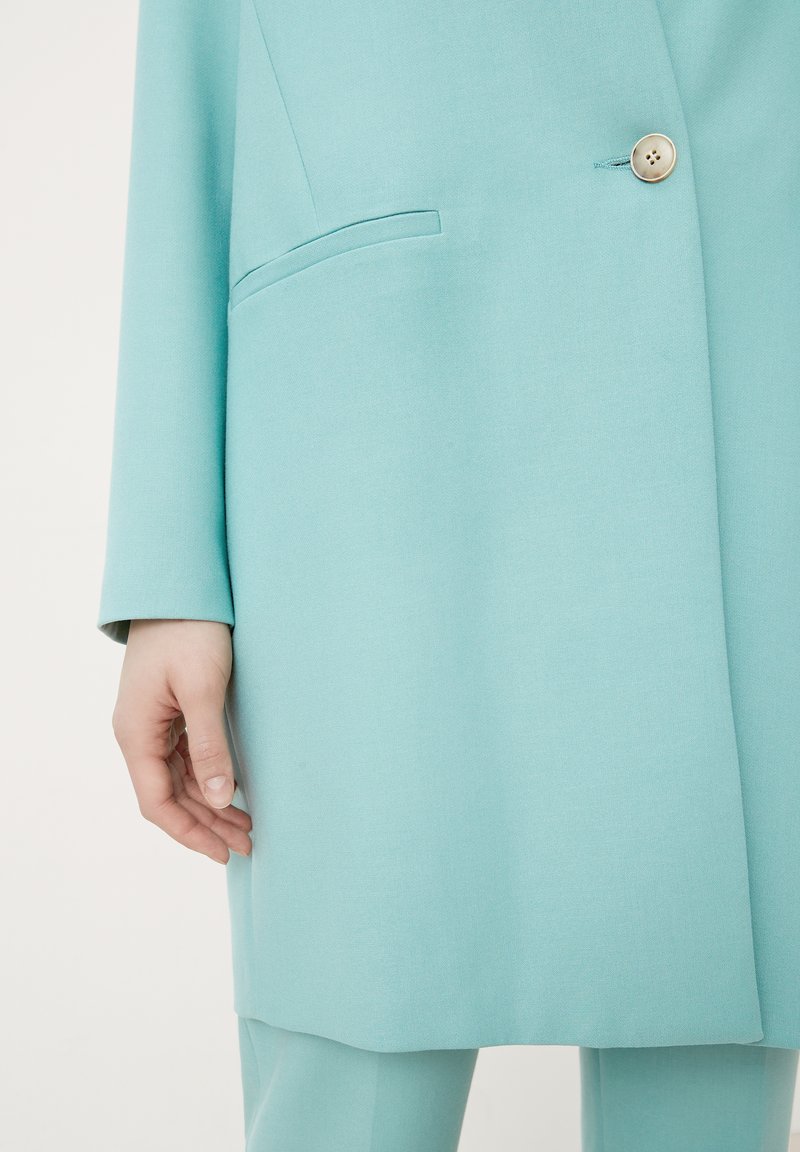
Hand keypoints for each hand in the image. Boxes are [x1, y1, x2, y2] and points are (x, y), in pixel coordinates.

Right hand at [111, 619, 252, 863]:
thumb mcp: (203, 689)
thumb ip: (209, 746)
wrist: (179, 588)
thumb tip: (218, 798)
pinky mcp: (168, 712)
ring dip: (210, 804)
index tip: (224, 852)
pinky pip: (184, 758)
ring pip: (179, 780)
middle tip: (248, 845)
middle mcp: (138, 734)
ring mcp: (152, 724)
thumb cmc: (189, 632)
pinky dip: (208, 778)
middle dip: (207, 824)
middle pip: (169, 796)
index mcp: (136, 733)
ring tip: (247, 826)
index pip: (157, 802)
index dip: (190, 832)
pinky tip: (233, 791)